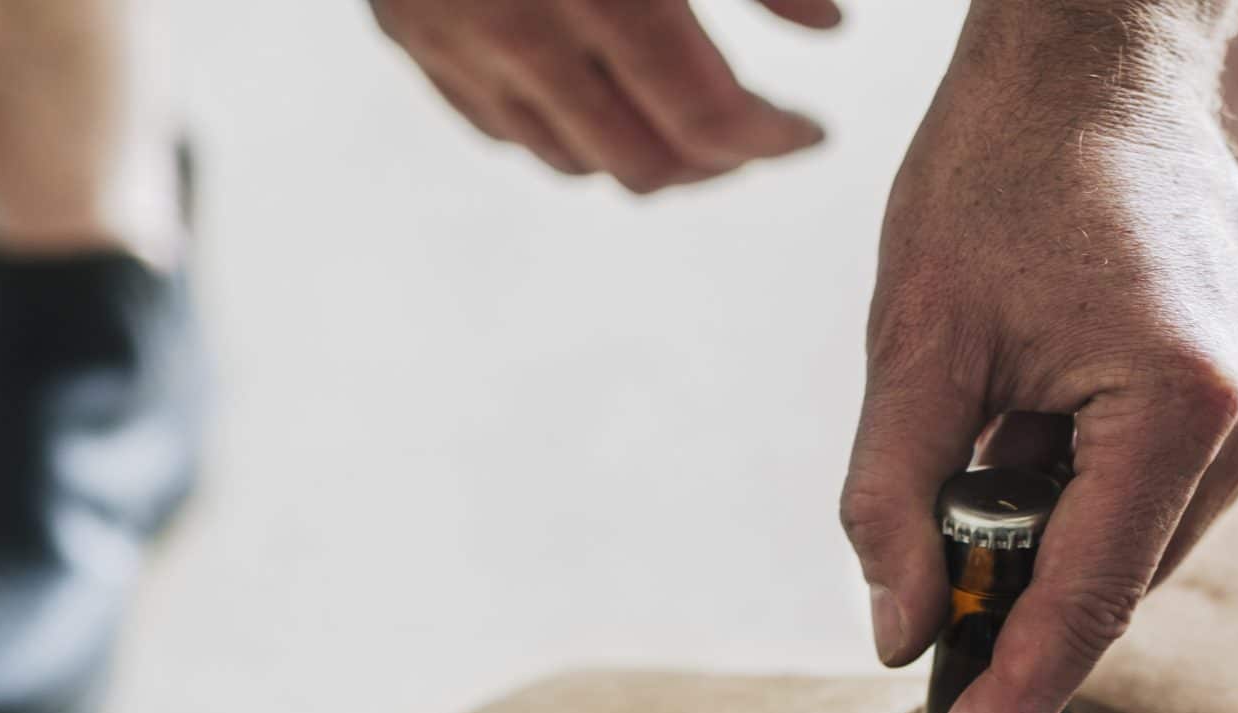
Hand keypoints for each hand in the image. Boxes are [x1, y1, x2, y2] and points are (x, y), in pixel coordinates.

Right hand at [373, 0, 837, 192]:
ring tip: (689, 123)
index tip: (810, 133)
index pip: (707, 117)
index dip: (770, 139)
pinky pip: (504, 130)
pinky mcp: (407, 37)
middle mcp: (522, 26)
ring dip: (644, 155)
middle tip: (756, 134)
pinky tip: (604, 96)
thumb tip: (830, 28)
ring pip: (574, 161)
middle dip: (715, 163)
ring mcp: (453, 39)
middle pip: (645, 162)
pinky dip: (566, 130)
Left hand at [840, 1, 1237, 712]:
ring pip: (1149, 542)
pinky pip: (1175, 489)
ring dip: (1062, 535)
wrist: (1098, 54)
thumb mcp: (917, 338)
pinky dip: (1100, 490)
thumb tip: (900, 630)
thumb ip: (893, 501)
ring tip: (1000, 433)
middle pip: (1122, 580)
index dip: (1011, 693)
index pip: (1089, 601)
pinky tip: (1050, 416)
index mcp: (1177, 399)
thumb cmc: (1009, 162)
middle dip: (1022, 598)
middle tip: (934, 571)